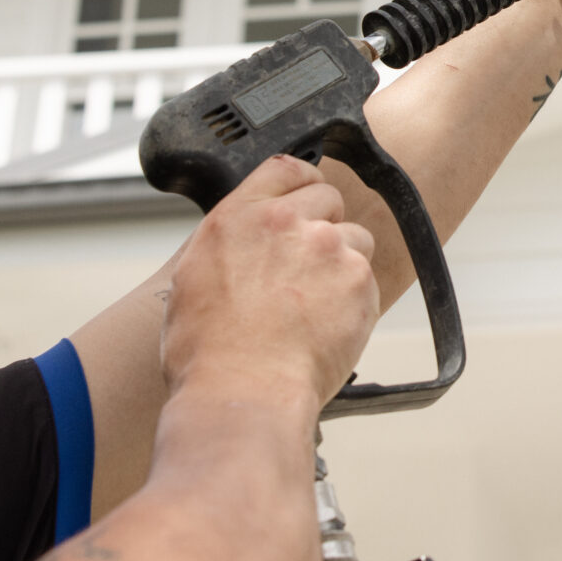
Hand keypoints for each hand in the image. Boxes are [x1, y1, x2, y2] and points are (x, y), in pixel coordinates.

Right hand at [162, 156, 379, 409]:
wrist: (243, 392)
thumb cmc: (207, 354)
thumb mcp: (194, 282)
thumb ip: (228, 248)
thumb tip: (245, 248)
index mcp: (237, 217)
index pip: (284, 168)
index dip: (303, 183)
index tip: (309, 199)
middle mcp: (284, 222)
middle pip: (328, 198)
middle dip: (325, 227)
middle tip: (309, 271)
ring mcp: (326, 247)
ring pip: (355, 239)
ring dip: (344, 265)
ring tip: (317, 309)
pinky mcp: (358, 279)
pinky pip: (368, 280)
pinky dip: (356, 303)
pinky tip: (328, 329)